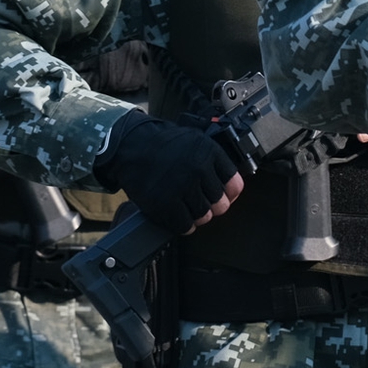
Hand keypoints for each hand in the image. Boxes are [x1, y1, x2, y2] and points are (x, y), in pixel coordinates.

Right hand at [97, 110, 243, 232]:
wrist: (133, 145)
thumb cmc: (164, 144)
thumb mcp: (196, 141)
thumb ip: (214, 161)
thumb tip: (231, 186)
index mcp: (210, 153)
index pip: (235, 184)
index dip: (230, 194)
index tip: (225, 197)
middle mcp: (198, 170)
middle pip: (221, 203)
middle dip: (213, 206)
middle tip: (203, 204)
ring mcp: (181, 187)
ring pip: (204, 216)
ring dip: (198, 216)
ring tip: (189, 209)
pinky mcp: (164, 203)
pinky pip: (184, 225)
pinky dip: (184, 225)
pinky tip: (179, 218)